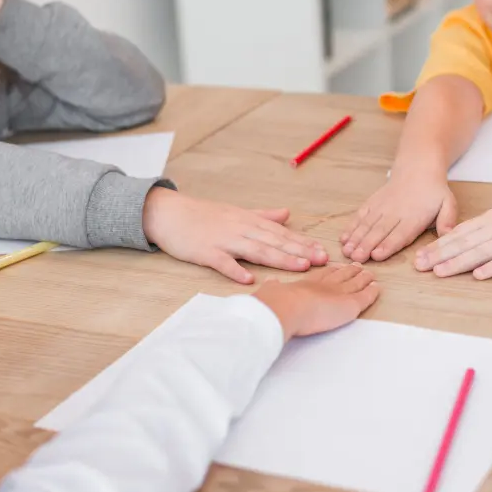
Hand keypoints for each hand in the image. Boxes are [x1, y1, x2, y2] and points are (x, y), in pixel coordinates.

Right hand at [142, 188, 328, 283]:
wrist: (168, 213)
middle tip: (322, 260)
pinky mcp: (205, 252)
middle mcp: (240, 229)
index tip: (323, 251)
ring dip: (280, 258)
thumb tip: (287, 214)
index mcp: (249, 221)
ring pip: (256, 250)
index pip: (281, 232)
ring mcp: (223, 240)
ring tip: (300, 267)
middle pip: (275, 241)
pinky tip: (249, 280)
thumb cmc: (202, 215)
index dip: (303, 242)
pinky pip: (223, 262)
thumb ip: (263, 215)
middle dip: (300, 250)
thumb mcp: (236, 212)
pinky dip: (235, 270)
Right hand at [253, 263, 379, 338]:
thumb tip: (271, 282)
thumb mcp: (271, 291)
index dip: (331, 270)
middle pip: (341, 275)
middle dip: (350, 270)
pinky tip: (377, 288)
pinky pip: (365, 297)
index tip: (336, 266)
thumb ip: (273, 287)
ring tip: (370, 274)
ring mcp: (339, 293)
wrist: (286, 307)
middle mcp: (325, 285)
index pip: (323, 275)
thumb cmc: (276, 302)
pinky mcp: (351, 304)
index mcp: (307, 283)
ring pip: (356, 283)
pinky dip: (372, 292)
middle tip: (357, 264)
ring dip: (363, 278)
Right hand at [341, 171, 456, 262]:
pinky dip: (351, 226)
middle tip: (356, 257)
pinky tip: (343, 238)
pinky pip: (360, 215)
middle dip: (367, 245)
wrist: (418, 168)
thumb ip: (447, 220)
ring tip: (346, 250)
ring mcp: (382, 207)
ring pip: (367, 224)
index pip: (400, 233)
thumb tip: (447, 235)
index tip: (377, 255)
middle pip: (379, 231)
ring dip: (356, 238)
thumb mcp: (448, 203)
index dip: (388, 245)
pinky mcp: (372, 203)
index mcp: (414, 217)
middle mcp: (395, 213)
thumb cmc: (433, 192)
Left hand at [414, 183, 491, 279]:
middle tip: (419, 266)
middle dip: (439, 255)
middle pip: (464, 243)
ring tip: (439, 272)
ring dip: (458, 262)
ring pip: (480, 252)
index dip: (438, 245)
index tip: (420, 254)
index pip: (459, 233)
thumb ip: (487, 226)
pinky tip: (478, 275)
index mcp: (491, 219)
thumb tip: (465, 235)